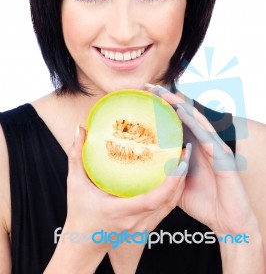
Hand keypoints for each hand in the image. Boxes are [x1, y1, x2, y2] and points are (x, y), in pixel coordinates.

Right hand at [66, 125, 191, 242]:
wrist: (83, 244)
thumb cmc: (79, 214)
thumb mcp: (74, 184)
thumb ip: (76, 156)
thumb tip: (80, 129)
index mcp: (121, 211)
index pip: (152, 199)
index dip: (169, 183)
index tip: (178, 164)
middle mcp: (136, 221)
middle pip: (168, 200)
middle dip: (180, 176)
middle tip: (185, 152)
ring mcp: (143, 225)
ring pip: (170, 205)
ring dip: (180, 184)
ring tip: (184, 160)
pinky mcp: (146, 226)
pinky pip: (166, 208)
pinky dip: (174, 192)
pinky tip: (175, 176)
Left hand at [145, 84, 257, 235]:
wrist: (227, 221)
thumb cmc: (204, 203)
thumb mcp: (176, 185)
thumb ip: (164, 173)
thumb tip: (142, 170)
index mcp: (192, 148)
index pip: (175, 123)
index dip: (161, 109)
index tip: (143, 98)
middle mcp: (203, 144)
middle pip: (184, 116)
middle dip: (168, 100)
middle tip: (150, 88)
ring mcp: (214, 147)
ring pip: (195, 120)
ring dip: (179, 105)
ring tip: (163, 93)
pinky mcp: (222, 156)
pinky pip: (206, 135)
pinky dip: (194, 122)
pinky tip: (182, 112)